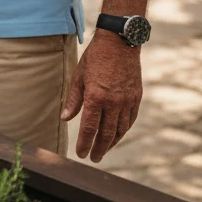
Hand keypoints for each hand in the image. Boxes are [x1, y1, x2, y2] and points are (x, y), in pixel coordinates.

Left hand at [60, 33, 142, 162]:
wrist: (120, 43)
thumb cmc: (95, 57)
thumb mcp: (78, 76)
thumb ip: (73, 100)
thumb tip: (65, 119)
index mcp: (96, 97)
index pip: (89, 128)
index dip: (85, 143)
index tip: (81, 153)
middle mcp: (113, 102)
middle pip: (106, 133)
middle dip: (99, 149)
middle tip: (93, 158)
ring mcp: (127, 100)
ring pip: (120, 129)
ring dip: (112, 142)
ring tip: (104, 150)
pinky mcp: (136, 97)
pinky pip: (130, 120)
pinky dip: (123, 130)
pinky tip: (117, 135)